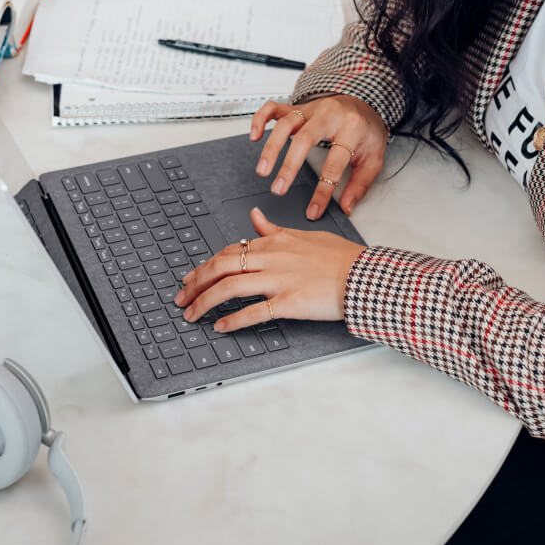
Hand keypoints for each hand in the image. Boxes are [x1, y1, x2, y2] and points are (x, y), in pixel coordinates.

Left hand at [174, 207, 365, 331]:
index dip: (205, 266)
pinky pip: (254, 311)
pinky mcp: (289, 302)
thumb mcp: (303, 235)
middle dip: (196, 283)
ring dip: (205, 301)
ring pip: (230, 286)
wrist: (363, 275)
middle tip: (181, 297)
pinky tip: (220, 326)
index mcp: (274, 242)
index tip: (192, 277)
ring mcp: (279, 280)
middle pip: (221, 266)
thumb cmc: (338, 257)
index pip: (229, 251)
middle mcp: (272, 258)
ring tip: (191, 314)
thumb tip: (255, 217)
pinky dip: (233, 320)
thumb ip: (274, 230)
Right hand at [250, 95, 388, 219]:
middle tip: (278, 188)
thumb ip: (360, 184)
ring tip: (263, 169)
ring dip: (271, 147)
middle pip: (305, 139)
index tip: (313, 210)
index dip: (323, 190)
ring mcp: (311, 109)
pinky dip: (261, 119)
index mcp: (351, 127)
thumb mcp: (374, 158)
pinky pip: (274, 108)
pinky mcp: (298, 107)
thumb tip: (346, 207)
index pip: (334, 163)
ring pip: (285, 124)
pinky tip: (255, 136)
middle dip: (289, 165)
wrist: (365, 104)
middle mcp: (328, 115)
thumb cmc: (367, 131)